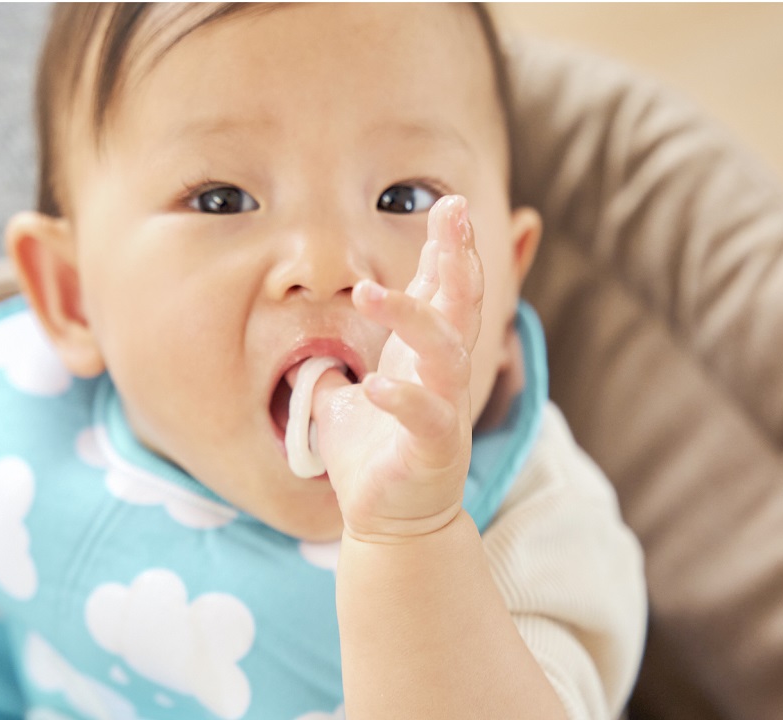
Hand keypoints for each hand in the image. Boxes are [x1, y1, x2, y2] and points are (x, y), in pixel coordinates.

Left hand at [313, 195, 483, 541]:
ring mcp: (444, 410)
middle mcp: (443, 375)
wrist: (388, 520)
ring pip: (445, 353)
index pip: (445, 290)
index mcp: (424, 355)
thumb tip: (321, 327)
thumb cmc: (370, 453)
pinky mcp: (433, 450)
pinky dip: (402, 400)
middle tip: (451, 211)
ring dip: (411, 319)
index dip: (449, 248)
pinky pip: (425, 418)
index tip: (447, 204)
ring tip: (370, 293)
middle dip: (458, 257)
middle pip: (462, 305)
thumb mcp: (350, 390)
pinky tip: (374, 386)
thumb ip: (345, 356)